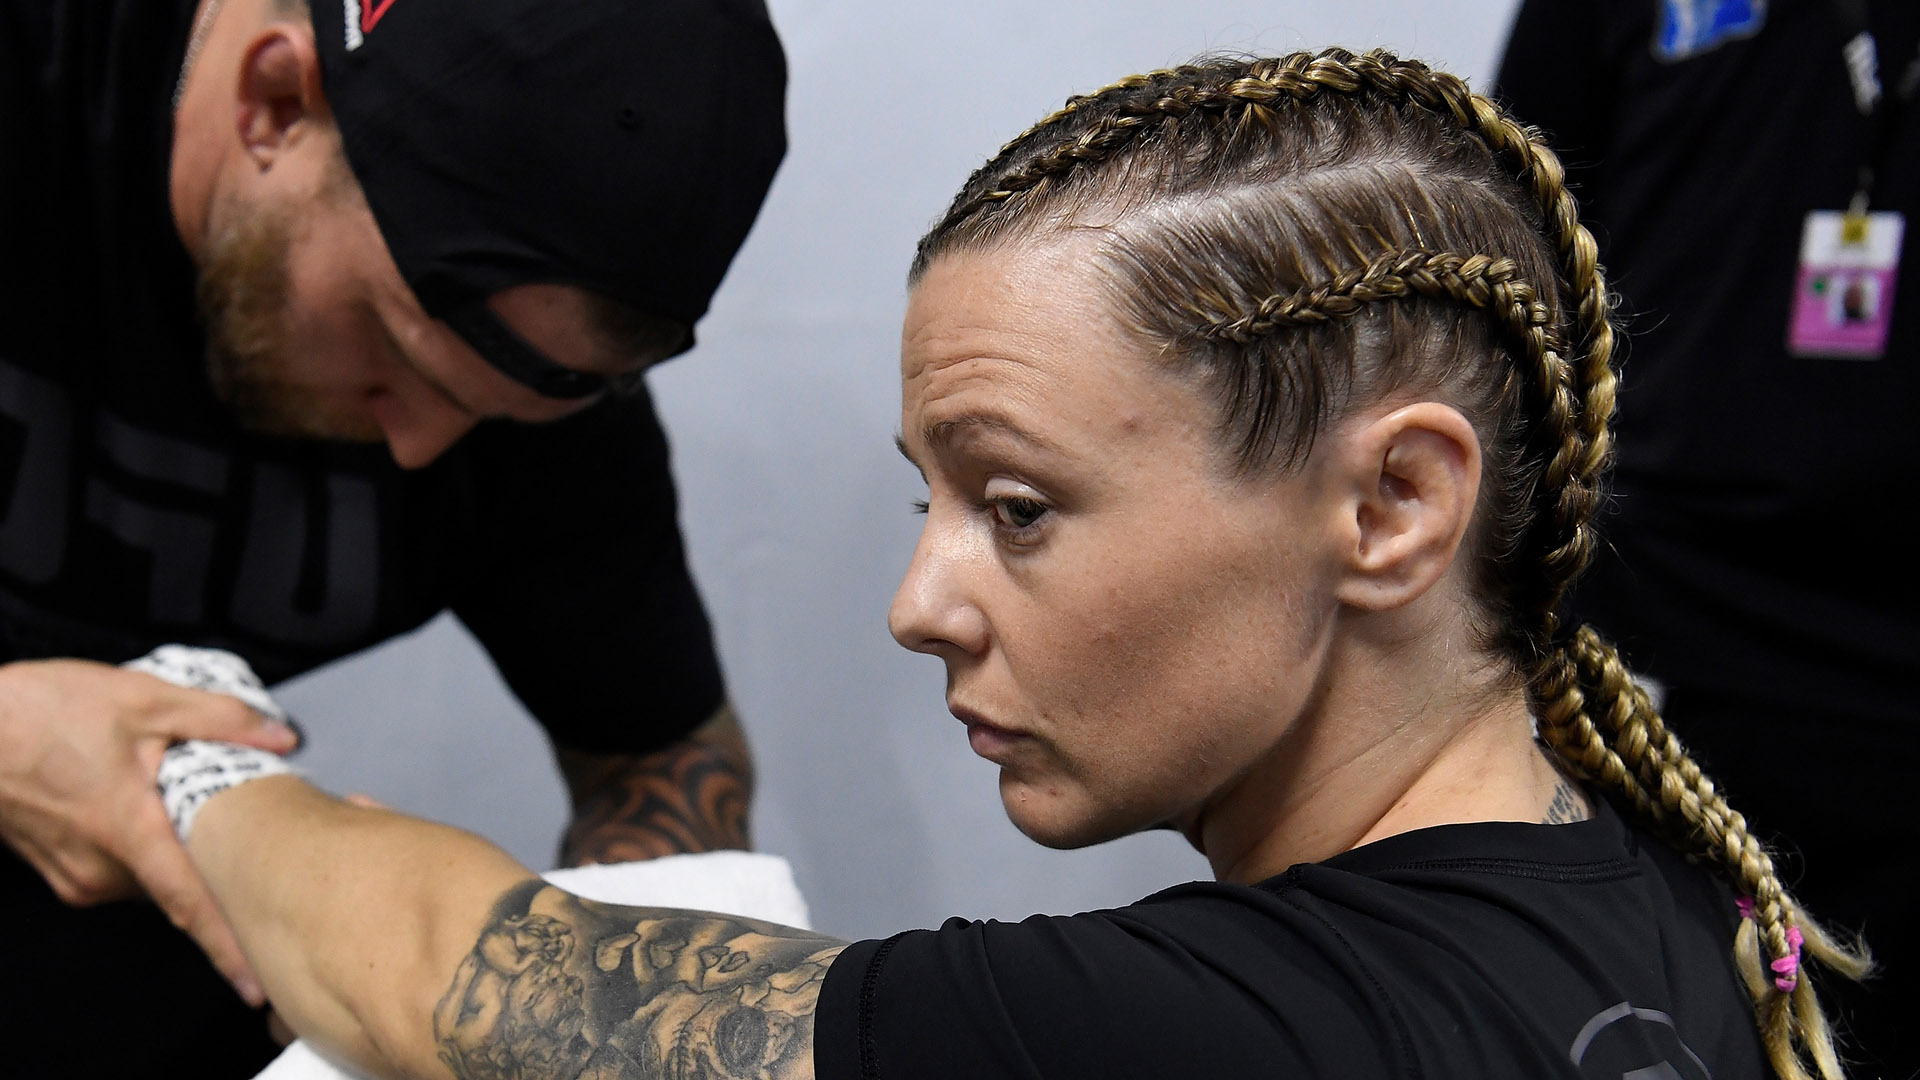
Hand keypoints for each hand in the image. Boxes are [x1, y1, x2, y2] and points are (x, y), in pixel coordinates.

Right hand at [0, 657, 298, 1004]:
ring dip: (175, 849)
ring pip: (151, 876)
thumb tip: (281, 739)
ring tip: (179, 798)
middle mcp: (100, 867)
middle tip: (241, 826)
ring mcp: (76, 874)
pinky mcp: (61, 871)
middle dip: (214, 863)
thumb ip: (221, 719)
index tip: (257, 985)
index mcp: (128, 831)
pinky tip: (142, 804)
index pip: (189, 904)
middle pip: (180, 885)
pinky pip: (122, 870)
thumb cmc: (42, 711)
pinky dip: (144, 847)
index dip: (227, 948)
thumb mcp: (144, 698)